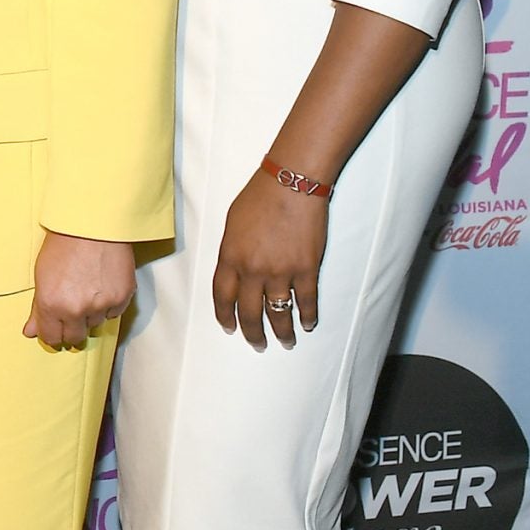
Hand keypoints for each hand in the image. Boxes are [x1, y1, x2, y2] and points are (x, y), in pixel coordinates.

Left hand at [24, 231, 134, 349]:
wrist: (92, 225)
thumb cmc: (63, 245)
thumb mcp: (41, 275)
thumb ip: (38, 308)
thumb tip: (31, 332)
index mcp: (51, 304)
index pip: (52, 337)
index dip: (52, 334)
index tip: (54, 329)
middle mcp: (76, 310)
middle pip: (75, 337)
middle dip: (71, 329)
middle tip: (71, 312)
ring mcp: (100, 306)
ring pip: (94, 323)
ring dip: (90, 313)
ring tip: (86, 289)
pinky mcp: (122, 298)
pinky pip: (113, 313)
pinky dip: (108, 304)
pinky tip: (101, 285)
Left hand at [212, 167, 327, 349]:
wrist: (291, 184)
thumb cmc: (259, 197)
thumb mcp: (232, 224)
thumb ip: (231, 250)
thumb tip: (235, 270)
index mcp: (229, 257)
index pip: (221, 296)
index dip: (225, 315)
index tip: (229, 327)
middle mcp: (252, 270)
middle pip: (249, 312)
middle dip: (252, 333)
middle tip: (257, 345)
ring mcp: (280, 272)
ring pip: (278, 312)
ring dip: (282, 331)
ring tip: (285, 341)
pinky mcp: (306, 269)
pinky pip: (306, 301)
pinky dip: (307, 316)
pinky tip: (308, 324)